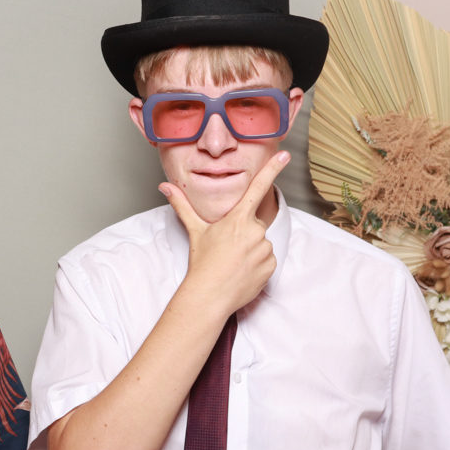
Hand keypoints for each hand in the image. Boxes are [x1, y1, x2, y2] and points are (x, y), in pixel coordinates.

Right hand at [159, 151, 288, 315]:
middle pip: (254, 224)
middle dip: (244, 233)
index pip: (258, 188)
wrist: (209, 295)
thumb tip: (165, 186)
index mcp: (238, 219)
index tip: (284, 155)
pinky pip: (267, 259)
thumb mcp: (194, 230)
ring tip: (233, 262)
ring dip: (250, 249)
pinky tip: (242, 271)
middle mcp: (255, 231)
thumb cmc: (202, 262)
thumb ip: (182, 205)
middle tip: (227, 248)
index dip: (272, 169)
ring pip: (261, 243)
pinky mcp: (271, 266)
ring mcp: (265, 249)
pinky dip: (257, 264)